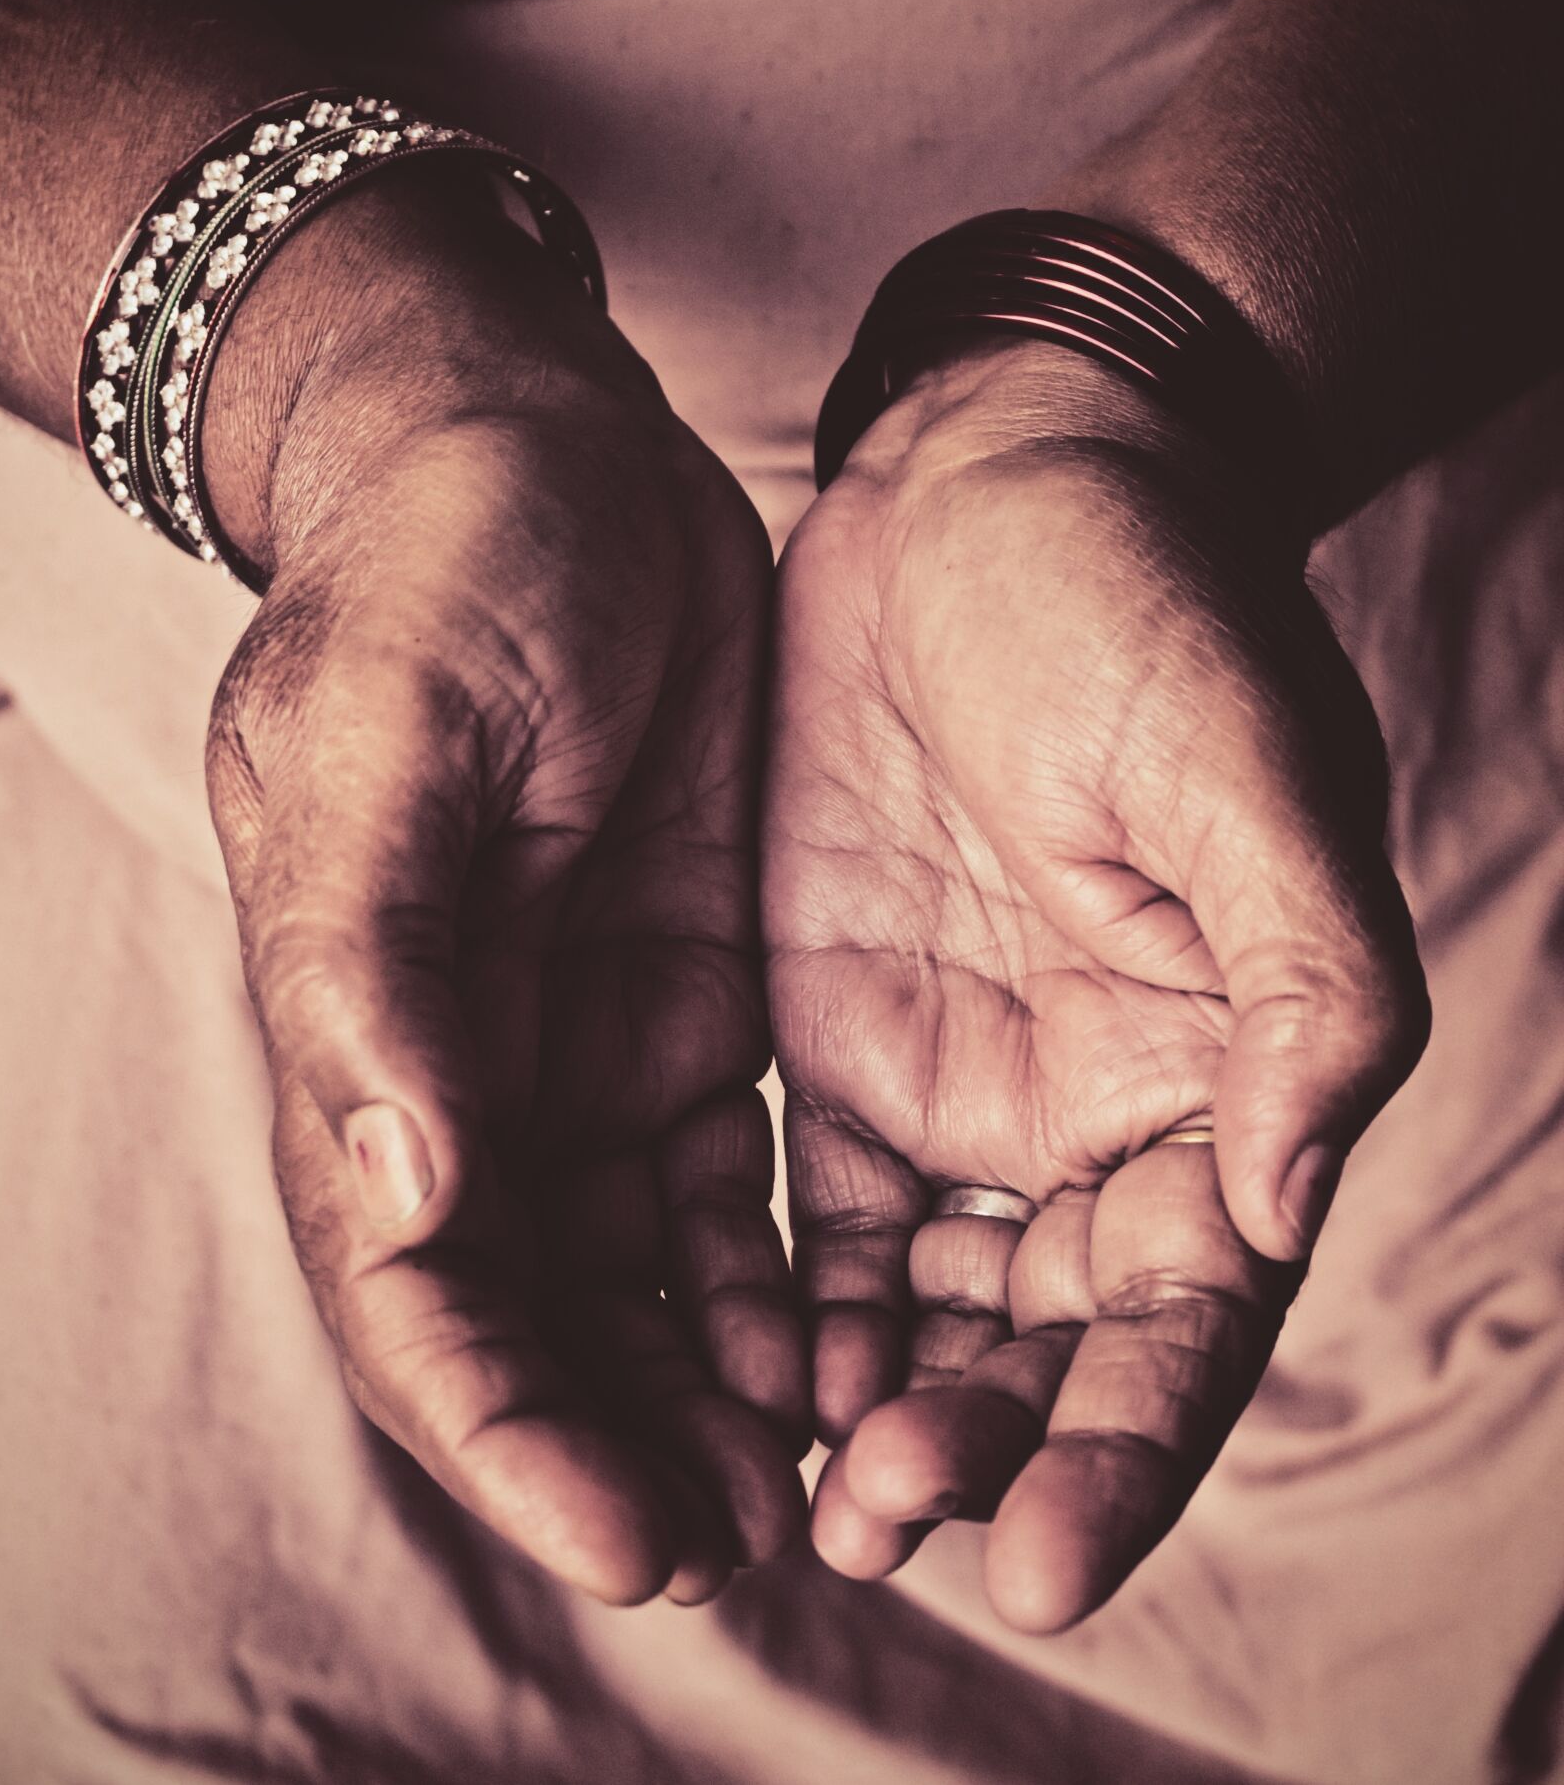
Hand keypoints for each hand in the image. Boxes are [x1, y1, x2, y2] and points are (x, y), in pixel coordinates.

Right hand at [202, 177, 807, 1605]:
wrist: (539, 452)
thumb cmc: (443, 567)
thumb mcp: (389, 731)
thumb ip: (376, 958)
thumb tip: (404, 1191)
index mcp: (368, 1026)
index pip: (415, 1287)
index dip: (510, 1428)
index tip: (636, 1530)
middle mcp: (468, 1067)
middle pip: (531, 1317)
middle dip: (623, 1444)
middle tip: (751, 1538)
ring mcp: (581, 1040)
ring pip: (636, 1275)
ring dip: (710, 1388)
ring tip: (822, 1482)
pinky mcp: (685, 996)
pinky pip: (729, 1184)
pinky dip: (775, 1278)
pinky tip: (849, 1343)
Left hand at [764, 339, 1427, 1629]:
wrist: (987, 487)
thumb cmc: (1145, 608)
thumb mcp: (1249, 773)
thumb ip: (1309, 989)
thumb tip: (1282, 1201)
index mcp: (1221, 1073)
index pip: (1189, 1316)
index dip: (1125, 1450)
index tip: (1037, 1562)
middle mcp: (1096, 1111)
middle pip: (1050, 1345)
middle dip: (979, 1450)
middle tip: (882, 1526)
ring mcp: (961, 1084)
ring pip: (926, 1307)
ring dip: (871, 1411)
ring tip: (808, 1499)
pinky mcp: (839, 1042)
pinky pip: (813, 1216)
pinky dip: (784, 1307)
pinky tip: (740, 1373)